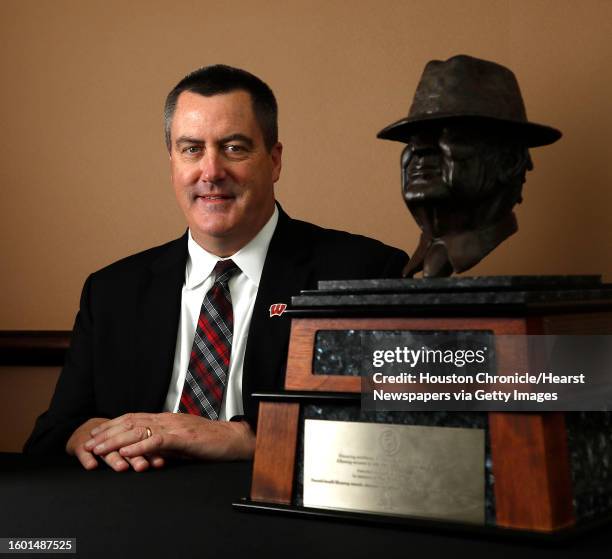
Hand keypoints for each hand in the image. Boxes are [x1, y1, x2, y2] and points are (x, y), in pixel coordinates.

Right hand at [66, 418, 163, 471]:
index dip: (152, 453)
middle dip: (136, 457)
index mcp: (130, 435)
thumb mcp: (131, 445)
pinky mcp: (80, 446)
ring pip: (107, 450)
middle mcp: (114, 438)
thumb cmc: (115, 441)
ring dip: (114, 458)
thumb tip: (167, 460)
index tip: (161, 463)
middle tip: (143, 467)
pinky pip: (83, 453)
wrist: (87, 431)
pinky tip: (91, 466)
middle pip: (126, 445)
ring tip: (122, 467)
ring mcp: (98, 442)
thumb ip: (148, 452)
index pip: (143, 442)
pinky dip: (87, 458)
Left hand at [84, 412, 254, 461]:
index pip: (134, 418)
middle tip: (87, 443)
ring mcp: (175, 426)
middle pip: (131, 422)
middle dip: (106, 433)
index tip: (95, 433)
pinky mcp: (183, 437)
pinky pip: (156, 441)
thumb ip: (164, 444)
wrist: (233, 440)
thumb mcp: (182, 443)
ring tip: (98, 449)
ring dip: (115, 440)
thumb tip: (147, 452)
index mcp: (167, 419)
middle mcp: (167, 419)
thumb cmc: (210, 442)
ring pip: (139, 430)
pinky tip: (125, 452)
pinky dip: (138, 446)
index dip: (112, 424)